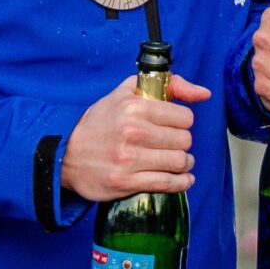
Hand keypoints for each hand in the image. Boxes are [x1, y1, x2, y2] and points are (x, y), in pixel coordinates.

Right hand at [62, 71, 211, 201]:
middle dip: (182, 143)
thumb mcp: (126, 93)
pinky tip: (181, 178)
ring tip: (178, 162)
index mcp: (134, 107)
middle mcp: (133, 132)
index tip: (174, 126)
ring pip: (179, 162)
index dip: (182, 122)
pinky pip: (168, 183)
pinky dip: (181, 182)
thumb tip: (204, 94)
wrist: (65, 154)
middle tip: (174, 145)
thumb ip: (168, 85)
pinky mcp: (126, 182)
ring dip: (184, 164)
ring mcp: (129, 159)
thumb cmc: (99, 122)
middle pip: (184, 140)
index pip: (184, 117)